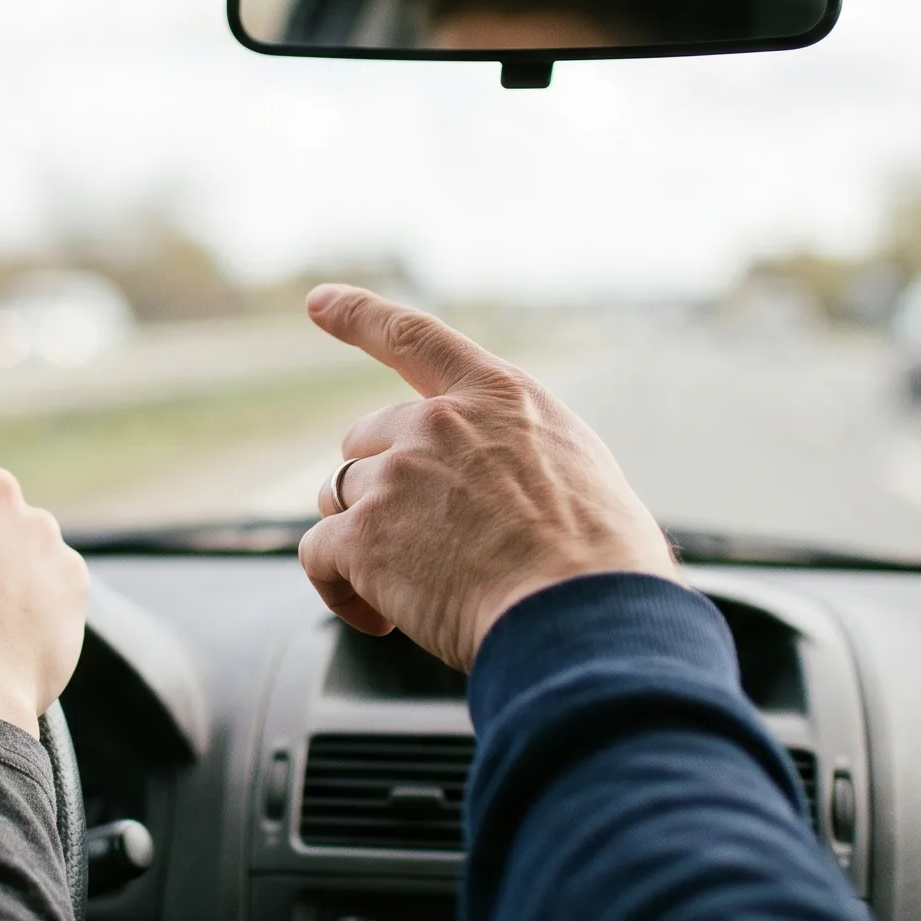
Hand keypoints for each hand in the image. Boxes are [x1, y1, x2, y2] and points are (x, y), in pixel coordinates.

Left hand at [298, 285, 675, 670]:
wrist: (584, 615)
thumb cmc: (602, 564)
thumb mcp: (579, 472)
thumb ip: (518, 457)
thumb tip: (501, 492)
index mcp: (499, 397)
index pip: (416, 338)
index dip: (360, 315)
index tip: (319, 302)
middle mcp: (439, 423)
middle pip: (365, 442)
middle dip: (378, 489)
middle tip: (414, 545)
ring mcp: (396, 475)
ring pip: (341, 500)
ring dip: (364, 544)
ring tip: (411, 593)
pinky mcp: (364, 534)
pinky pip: (320, 557)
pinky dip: (340, 590)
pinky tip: (380, 618)